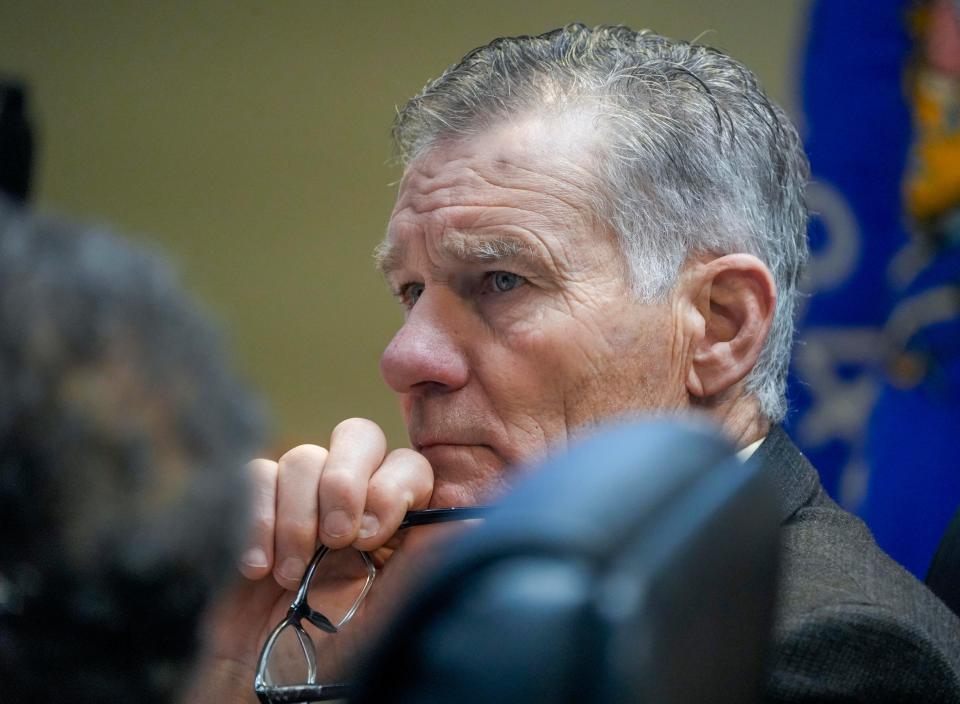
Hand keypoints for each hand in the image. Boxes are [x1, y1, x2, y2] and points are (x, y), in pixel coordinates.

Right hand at [179, 418, 432, 703]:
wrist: (266, 677)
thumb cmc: (333, 652)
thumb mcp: (388, 613)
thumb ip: (424, 560)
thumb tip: (475, 519)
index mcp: (395, 518)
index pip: (407, 465)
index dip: (391, 487)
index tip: (371, 538)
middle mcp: (353, 497)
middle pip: (358, 436)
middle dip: (344, 481)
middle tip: (336, 539)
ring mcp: (304, 497)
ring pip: (303, 458)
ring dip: (297, 517)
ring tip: (291, 576)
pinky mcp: (257, 505)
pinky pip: (257, 477)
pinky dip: (257, 520)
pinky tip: (258, 568)